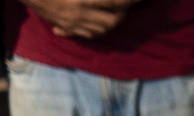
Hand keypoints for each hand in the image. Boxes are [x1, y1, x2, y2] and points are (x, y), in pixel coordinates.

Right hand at [25, 0, 139, 32]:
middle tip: (128, 6)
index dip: (130, 1)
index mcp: (84, 0)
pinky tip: (98, 26)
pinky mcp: (64, 26)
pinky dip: (94, 30)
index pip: (114, 2)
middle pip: (112, 21)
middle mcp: (80, 14)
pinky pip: (85, 34)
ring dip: (111, 23)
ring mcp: (72, 23)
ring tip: (116, 15)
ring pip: (100, 30)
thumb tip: (110, 0)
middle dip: (123, 14)